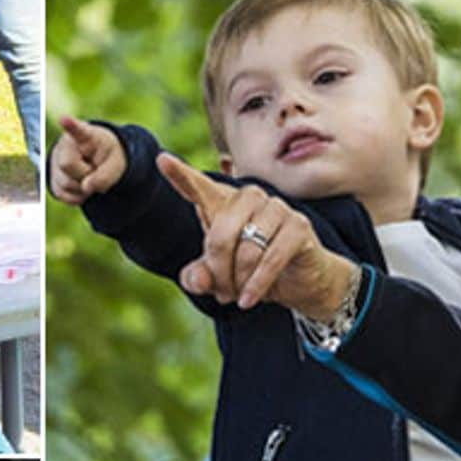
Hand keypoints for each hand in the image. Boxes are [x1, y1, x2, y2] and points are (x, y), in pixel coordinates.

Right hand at [49, 115, 126, 203]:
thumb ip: (105, 176)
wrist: (96, 163)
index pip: (77, 130)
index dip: (69, 125)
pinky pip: (64, 196)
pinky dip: (78, 196)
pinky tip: (82, 186)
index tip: (63, 118)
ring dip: (83, 187)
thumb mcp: (115, 165)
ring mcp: (55, 163)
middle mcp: (64, 146)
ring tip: (89, 175)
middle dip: (85, 172)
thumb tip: (86, 188)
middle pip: (67, 164)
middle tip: (94, 167)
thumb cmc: (107, 158)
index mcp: (85, 135)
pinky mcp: (52, 180)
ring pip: (65, 183)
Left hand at [155, 153, 356, 317]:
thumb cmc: (252, 270)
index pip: (200, 187)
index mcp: (225, 202)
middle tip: (220, 293)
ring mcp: (277, 208)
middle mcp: (250, 197)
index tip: (161, 160)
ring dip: (238, 280)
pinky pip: (271, 258)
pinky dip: (256, 284)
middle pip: (220, 234)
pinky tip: (248, 300)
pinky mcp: (298, 227)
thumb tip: (197, 280)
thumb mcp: (218, 277)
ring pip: (247, 248)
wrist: (299, 281)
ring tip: (236, 295)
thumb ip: (200, 276)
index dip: (180, 175)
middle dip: (218, 269)